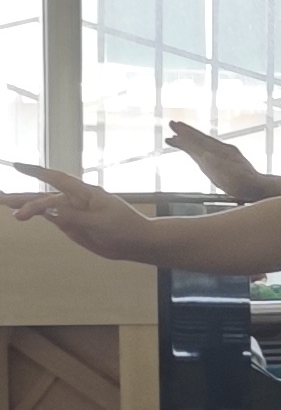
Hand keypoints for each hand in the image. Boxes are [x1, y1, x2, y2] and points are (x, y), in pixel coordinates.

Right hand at [6, 162, 154, 255]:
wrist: (138, 242)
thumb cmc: (126, 228)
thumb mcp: (101, 222)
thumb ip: (74, 217)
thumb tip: (50, 211)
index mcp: (86, 194)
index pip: (58, 179)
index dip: (38, 172)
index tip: (18, 166)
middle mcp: (76, 200)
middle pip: (45, 196)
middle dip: (23, 196)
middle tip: (2, 197)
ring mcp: (73, 212)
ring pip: (44, 207)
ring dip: (25, 207)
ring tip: (6, 205)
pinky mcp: (72, 224)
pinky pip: (51, 217)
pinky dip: (37, 215)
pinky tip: (23, 215)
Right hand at [165, 120, 280, 202]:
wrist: (260, 187)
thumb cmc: (244, 185)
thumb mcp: (230, 177)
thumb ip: (217, 166)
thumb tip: (205, 155)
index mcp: (220, 153)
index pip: (198, 142)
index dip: (185, 136)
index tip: (173, 128)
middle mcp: (222, 149)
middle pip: (200, 138)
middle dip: (186, 131)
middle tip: (172, 123)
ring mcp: (225, 153)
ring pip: (204, 142)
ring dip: (191, 137)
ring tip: (178, 134)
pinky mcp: (228, 158)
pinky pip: (209, 148)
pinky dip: (199, 145)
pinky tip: (196, 146)